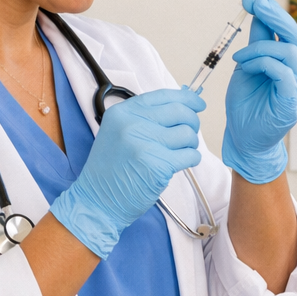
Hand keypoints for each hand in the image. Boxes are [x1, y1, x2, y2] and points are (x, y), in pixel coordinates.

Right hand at [49, 87, 203, 257]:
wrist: (98, 200)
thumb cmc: (112, 169)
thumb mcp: (119, 132)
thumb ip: (145, 117)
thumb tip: (183, 105)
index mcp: (123, 112)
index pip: (163, 95)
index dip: (186, 98)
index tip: (198, 104)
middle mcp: (133, 124)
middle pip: (180, 112)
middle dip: (192, 122)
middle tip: (189, 134)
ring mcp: (145, 144)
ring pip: (188, 134)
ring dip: (190, 144)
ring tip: (179, 153)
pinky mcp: (158, 165)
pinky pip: (190, 155)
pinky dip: (191, 159)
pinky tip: (179, 165)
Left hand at [221, 0, 296, 183]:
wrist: (244, 138)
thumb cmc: (247, 104)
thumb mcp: (248, 65)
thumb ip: (258, 42)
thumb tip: (257, 11)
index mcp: (296, 63)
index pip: (290, 31)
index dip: (273, 12)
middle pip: (296, 36)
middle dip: (274, 16)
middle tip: (255, 2)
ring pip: (287, 52)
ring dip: (259, 49)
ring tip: (240, 59)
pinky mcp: (294, 100)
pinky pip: (282, 72)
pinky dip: (262, 64)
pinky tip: (245, 68)